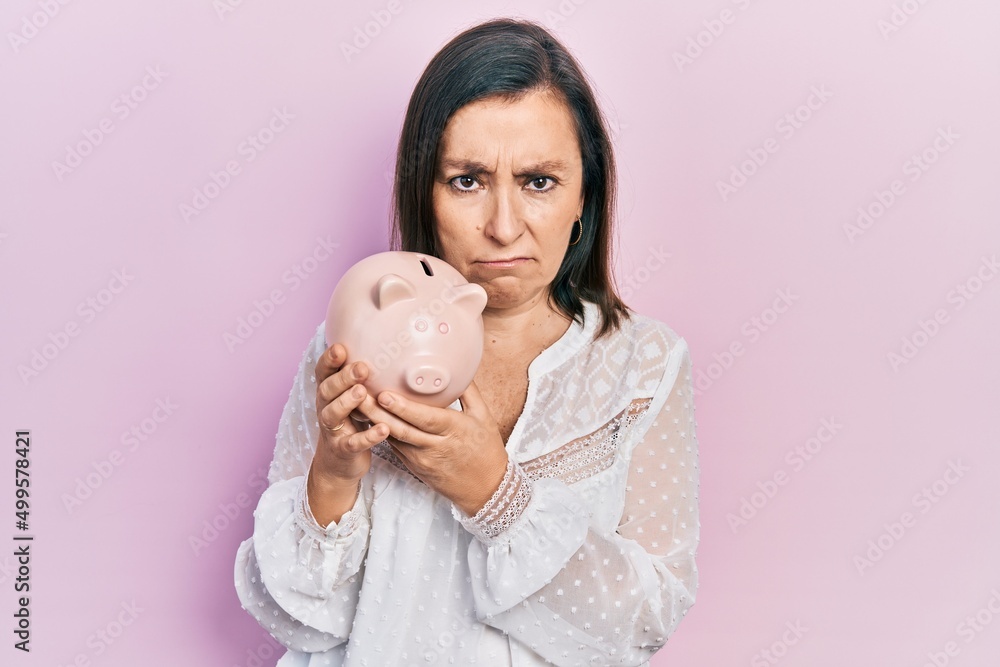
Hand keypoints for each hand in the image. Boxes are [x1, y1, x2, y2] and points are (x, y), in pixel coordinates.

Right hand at [311, 343, 390, 484]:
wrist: (339, 463)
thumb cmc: (350, 422)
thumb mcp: (351, 398)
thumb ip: (357, 377)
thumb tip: (380, 344)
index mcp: (327, 394)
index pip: (323, 373)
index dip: (329, 360)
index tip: (341, 347)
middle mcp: (325, 409)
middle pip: (327, 390)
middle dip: (343, 378)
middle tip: (361, 367)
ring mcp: (332, 430)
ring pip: (333, 414)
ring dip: (347, 402)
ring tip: (363, 392)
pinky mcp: (342, 450)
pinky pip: (353, 443)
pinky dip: (367, 436)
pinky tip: (383, 429)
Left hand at [354, 380, 509, 516]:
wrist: (484, 487)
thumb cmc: (486, 448)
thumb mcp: (484, 416)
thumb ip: (468, 391)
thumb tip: (457, 365)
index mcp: (454, 430)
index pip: (425, 419)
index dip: (403, 408)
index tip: (384, 394)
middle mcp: (435, 447)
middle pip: (401, 429)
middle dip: (377, 412)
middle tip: (357, 394)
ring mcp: (422, 459)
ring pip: (393, 439)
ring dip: (373, 422)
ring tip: (355, 402)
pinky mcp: (414, 466)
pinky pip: (395, 446)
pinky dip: (380, 432)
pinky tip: (367, 418)